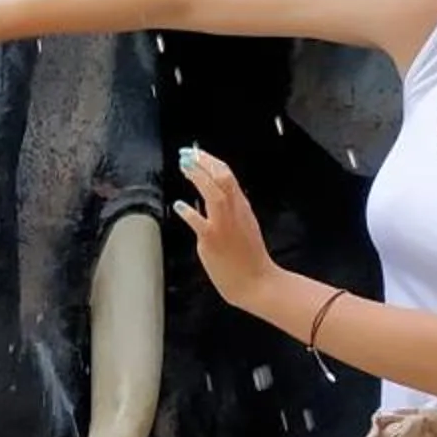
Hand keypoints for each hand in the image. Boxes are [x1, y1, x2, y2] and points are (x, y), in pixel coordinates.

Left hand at [171, 148, 281, 310]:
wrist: (258, 282)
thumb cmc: (250, 258)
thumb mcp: (244, 226)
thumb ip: (230, 211)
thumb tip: (210, 200)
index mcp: (243, 207)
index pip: (228, 175)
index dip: (211, 161)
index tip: (197, 153)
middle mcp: (235, 212)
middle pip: (222, 177)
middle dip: (203, 161)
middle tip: (186, 153)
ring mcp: (224, 225)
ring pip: (214, 192)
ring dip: (197, 176)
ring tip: (184, 166)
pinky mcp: (213, 240)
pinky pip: (199, 222)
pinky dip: (188, 211)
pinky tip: (179, 205)